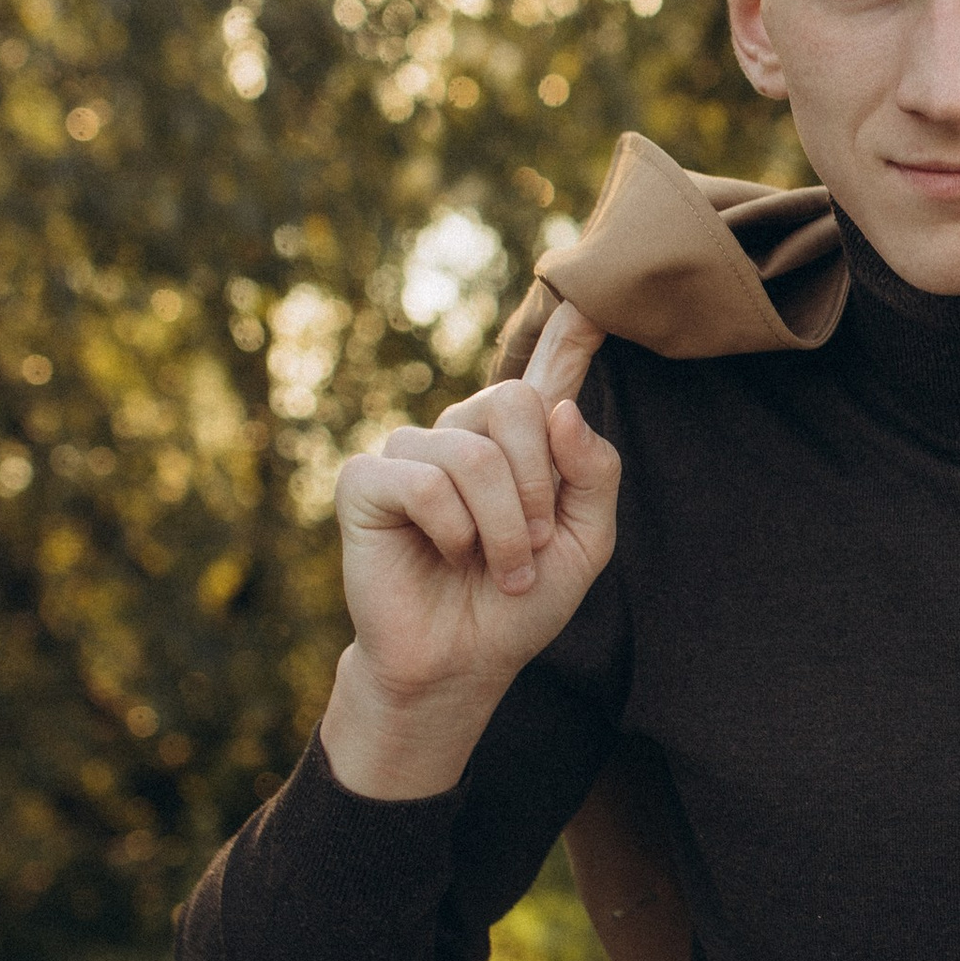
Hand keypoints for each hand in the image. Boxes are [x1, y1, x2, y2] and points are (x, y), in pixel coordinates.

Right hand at [322, 301, 618, 796]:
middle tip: (532, 546)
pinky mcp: (367, 481)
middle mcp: (462, 433)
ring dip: (501, 527)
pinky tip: (445, 555)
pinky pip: (425, 482)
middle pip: (515, 403)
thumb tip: (562, 409)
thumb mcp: (584, 543)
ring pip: (473, 454)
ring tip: (496, 569)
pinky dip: (452, 531)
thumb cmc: (518, 603)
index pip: (544, 374)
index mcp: (518, 444)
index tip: (591, 296)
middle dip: (537, 486)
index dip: (566, 333)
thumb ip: (592, 475)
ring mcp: (410, 451)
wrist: (462, 664)